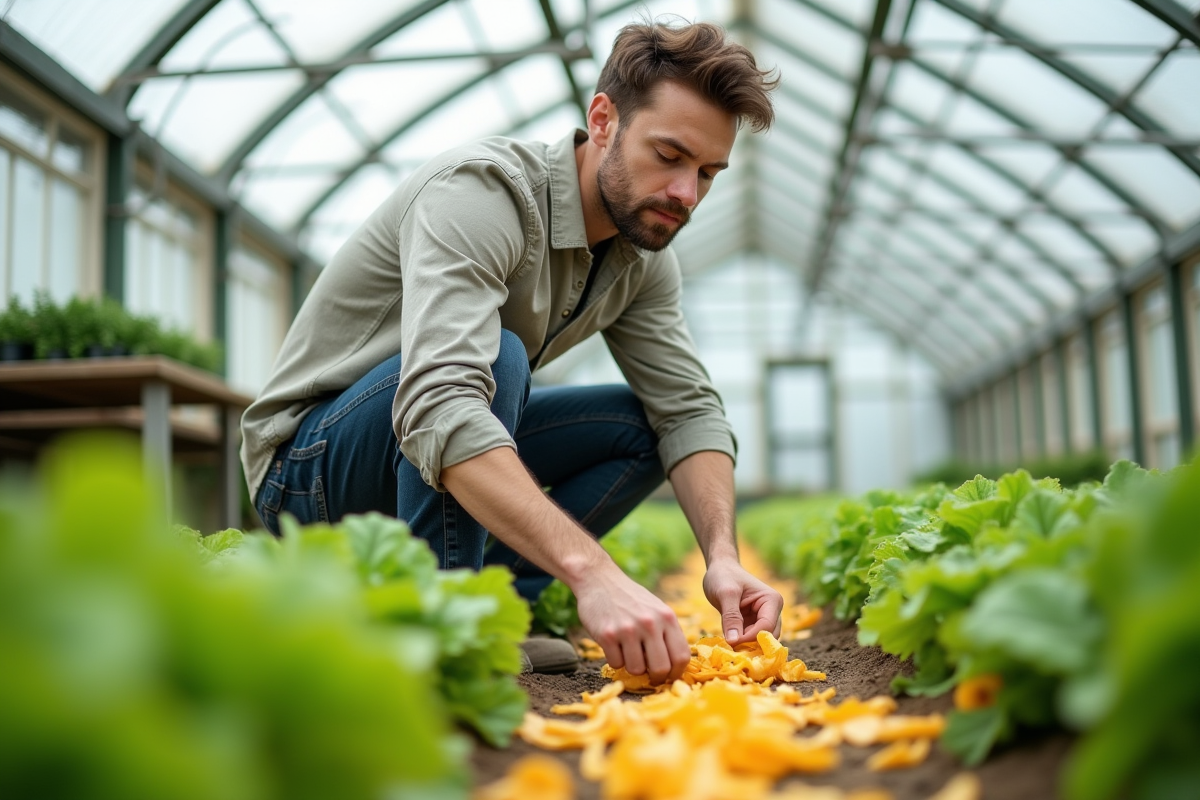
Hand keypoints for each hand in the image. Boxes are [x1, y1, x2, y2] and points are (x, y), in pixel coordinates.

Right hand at [573, 564, 691, 684]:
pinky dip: (615, 660)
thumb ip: (667, 633)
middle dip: (655, 678)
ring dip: (632, 667)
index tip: (669, 676)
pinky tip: (614, 645)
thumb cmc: (631, 599)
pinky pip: (616, 664)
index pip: (681, 656)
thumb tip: (676, 667)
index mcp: (666, 618)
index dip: (676, 673)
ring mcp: (628, 629)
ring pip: (636, 670)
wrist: (600, 580)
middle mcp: (650, 623)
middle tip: (649, 676)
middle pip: (661, 668)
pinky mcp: (607, 635)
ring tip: (628, 652)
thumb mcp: (657, 609)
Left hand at [702, 560, 783, 645]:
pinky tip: (729, 643)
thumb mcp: (725, 594)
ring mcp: (764, 618)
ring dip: (747, 646)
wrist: (720, 569)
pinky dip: (742, 644)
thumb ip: (731, 617)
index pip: (767, 626)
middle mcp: (773, 611)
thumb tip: (733, 641)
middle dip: (751, 644)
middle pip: (768, 637)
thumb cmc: (723, 576)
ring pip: (760, 641)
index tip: (732, 642)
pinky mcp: (753, 624)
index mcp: (772, 600)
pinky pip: (751, 640)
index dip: (751, 637)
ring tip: (729, 646)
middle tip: (731, 649)